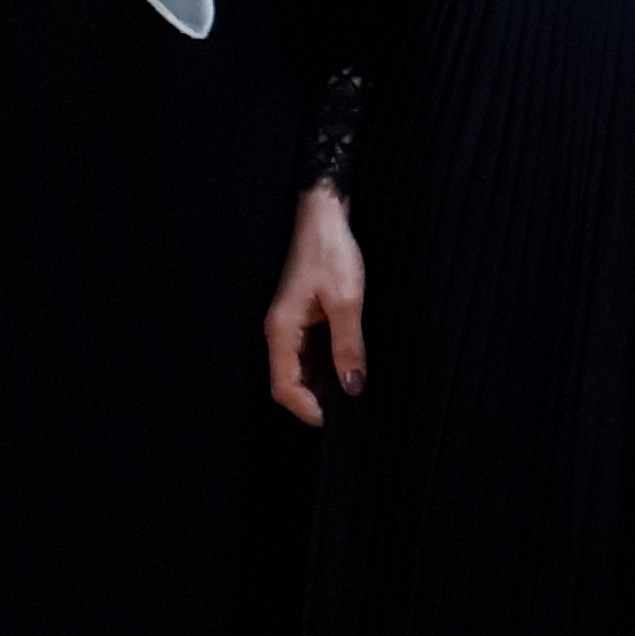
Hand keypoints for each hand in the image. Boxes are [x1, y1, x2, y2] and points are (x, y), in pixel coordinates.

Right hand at [264, 185, 364, 425]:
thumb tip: (353, 386)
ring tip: (354, 390)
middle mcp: (280, 332)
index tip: (336, 420)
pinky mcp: (302, 317)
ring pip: (300, 370)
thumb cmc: (331, 252)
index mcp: (282, 330)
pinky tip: (349, 366)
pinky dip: (326, 366)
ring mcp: (290, 325)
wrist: (324, 216)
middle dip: (317, 400)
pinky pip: (309, 353)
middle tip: (351, 408)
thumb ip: (348, 346)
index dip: (308, 409)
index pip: (284, 387)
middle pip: (289, 383)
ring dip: (323, 384)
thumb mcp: (347, 302)